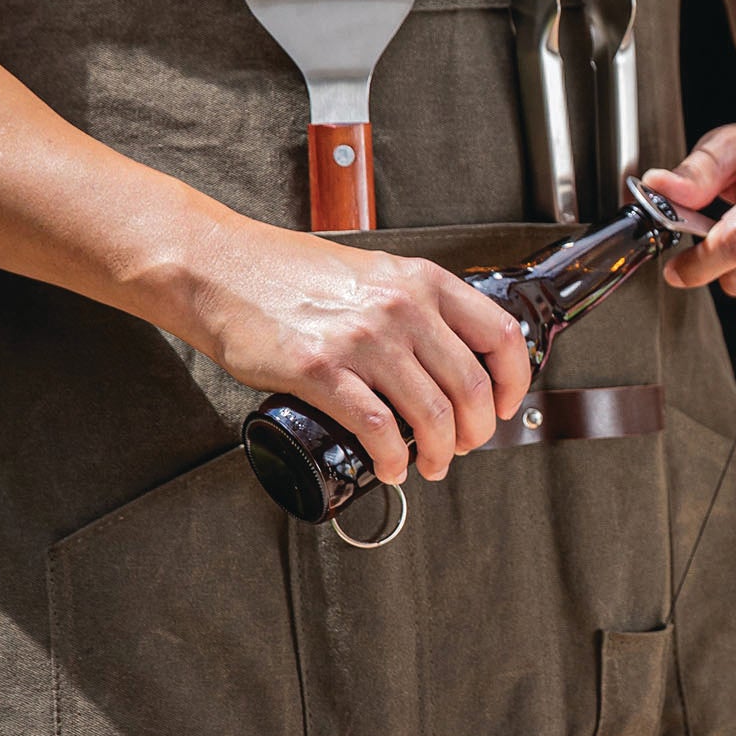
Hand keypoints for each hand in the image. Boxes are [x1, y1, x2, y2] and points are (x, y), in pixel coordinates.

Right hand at [173, 215, 530, 484]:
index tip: (506, 406)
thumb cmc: (288, 273)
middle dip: (477, 431)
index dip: (515, 382)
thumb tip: (444, 356)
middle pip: (472, 386)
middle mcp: (401, 307)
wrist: (220, 268)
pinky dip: (393, 459)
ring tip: (430, 465)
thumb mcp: (372, 273)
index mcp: (421, 282)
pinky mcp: (321, 370)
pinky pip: (379, 429)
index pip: (500, 335)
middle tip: (463, 447)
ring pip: (433, 414)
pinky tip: (390, 467)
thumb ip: (411, 305)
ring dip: (440, 453)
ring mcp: (362, 339)